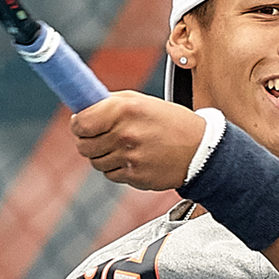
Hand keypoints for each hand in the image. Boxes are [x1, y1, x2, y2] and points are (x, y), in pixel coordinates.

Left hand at [71, 91, 207, 191]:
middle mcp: (125, 134)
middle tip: (101, 136)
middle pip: (83, 146)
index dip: (78, 125)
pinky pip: (111, 175)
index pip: (80, 123)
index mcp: (124, 110)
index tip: (82, 124)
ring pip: (96, 162)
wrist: (200, 149)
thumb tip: (82, 109)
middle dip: (88, 141)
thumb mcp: (141, 101)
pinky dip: (117, 168)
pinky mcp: (135, 177)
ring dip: (104, 156)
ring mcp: (130, 158)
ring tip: (124, 146)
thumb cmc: (169, 122)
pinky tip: (134, 159)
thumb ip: (109, 104)